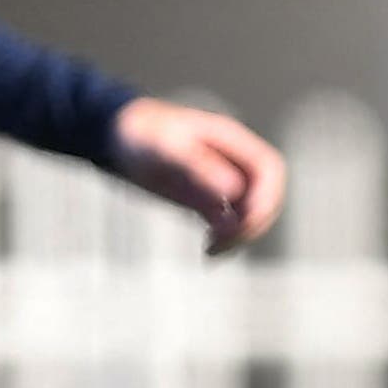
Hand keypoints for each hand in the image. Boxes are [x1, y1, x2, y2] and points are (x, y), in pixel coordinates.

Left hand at [107, 97, 285, 256]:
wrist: (117, 138)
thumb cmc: (140, 135)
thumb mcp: (165, 149)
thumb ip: (197, 167)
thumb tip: (232, 192)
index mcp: (230, 141)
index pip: (269, 170)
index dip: (266, 198)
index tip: (244, 222)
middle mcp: (234, 162)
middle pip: (265, 196)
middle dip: (253, 223)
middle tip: (223, 243)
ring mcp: (224, 181)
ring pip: (250, 214)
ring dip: (241, 237)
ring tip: (212, 251)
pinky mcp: (210, 200)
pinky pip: (231, 224)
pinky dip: (227, 240)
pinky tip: (208, 252)